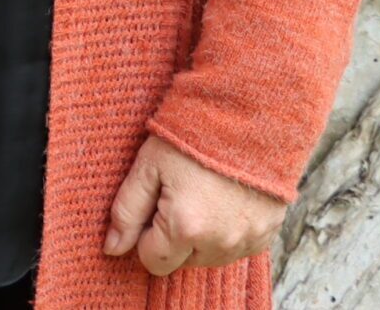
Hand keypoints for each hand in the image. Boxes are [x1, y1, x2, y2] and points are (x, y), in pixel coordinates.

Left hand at [104, 133, 286, 273]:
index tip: (150, 204)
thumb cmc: (192, 136)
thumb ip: (126, 211)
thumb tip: (112, 248)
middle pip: (181, 262)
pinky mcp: (267, 234)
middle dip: (171, 237)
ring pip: (209, 257)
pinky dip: (225, 232)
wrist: (247, 116)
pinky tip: (221, 199)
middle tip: (175, 194)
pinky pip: (236, 248)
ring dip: (199, 237)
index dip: (144, 235)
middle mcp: (220, 242)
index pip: (152, 261)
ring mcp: (248, 240)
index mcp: (186, 227)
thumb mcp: (147, 166)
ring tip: (199, 193)